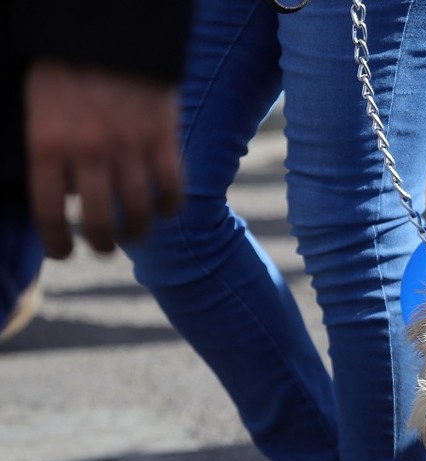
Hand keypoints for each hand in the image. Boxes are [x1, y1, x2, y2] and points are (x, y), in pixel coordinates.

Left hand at [24, 60, 183, 258]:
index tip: (63, 253)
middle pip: (99, 223)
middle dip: (101, 243)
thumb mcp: (39, 110)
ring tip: (134, 233)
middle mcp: (88, 151)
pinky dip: (170, 207)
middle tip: (103, 246)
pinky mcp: (163, 137)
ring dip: (138, 232)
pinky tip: (165, 209)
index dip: (56, 243)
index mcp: (46, 144)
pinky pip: (173, 189)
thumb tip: (70, 198)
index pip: (48, 214)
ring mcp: (129, 145)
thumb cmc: (64, 69)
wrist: (107, 28)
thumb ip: (51, 154)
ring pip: (139, 212)